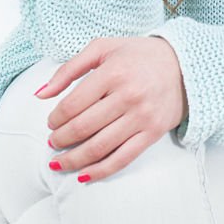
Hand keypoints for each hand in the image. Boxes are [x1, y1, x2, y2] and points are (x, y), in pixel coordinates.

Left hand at [36, 36, 188, 183]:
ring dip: (73, 160)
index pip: (72, 105)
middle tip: (53, 142)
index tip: (51, 123)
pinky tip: (83, 175)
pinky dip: (100, 171)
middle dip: (60, 140)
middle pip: (82, 128)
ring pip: (99, 147)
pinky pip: (122, 159)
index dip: (55, 119)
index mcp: (113, 71)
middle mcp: (128, 95)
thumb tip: (40, 94)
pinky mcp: (153, 132)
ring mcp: (142, 116)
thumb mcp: (104, 48)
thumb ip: (69, 68)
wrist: (183, 64)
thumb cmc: (138, 55)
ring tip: (60, 162)